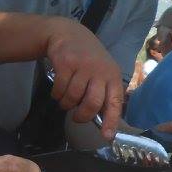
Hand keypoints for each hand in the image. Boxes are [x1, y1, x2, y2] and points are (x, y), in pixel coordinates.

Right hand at [45, 19, 126, 136]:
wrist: (69, 34)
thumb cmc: (89, 60)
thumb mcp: (103, 73)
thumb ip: (104, 94)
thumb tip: (105, 124)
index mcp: (113, 77)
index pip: (115, 102)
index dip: (112, 121)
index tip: (107, 137)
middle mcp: (100, 71)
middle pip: (92, 103)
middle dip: (82, 116)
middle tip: (77, 118)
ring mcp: (83, 66)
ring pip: (73, 98)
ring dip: (66, 104)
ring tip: (66, 101)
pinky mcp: (66, 63)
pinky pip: (60, 89)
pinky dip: (57, 95)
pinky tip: (58, 91)